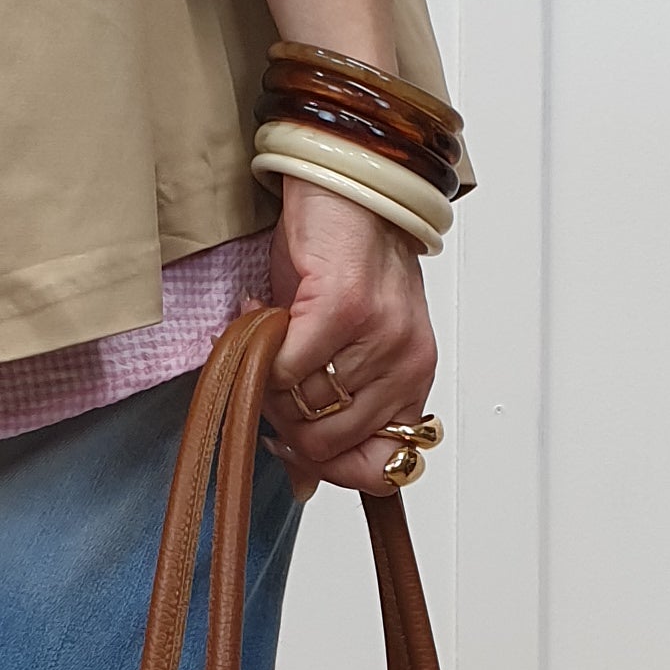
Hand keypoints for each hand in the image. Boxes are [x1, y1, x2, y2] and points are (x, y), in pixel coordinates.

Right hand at [264, 178, 436, 494]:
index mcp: (411, 381)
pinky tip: (258, 317)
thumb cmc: (346, 263)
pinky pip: (288, 368)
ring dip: (266, 383)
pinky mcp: (346, 307)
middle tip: (267, 379)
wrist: (350, 188)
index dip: (329, 468)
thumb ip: (333, 412)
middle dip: (283, 422)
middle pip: (328, 444)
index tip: (293, 442)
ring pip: (303, 408)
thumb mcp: (347, 348)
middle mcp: (405, 365)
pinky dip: (260, 352)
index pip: (382, 469)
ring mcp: (381, 338)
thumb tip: (304, 481)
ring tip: (264, 341)